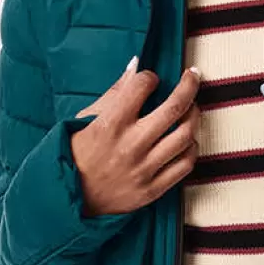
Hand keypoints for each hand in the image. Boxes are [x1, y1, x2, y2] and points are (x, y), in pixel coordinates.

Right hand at [70, 59, 201, 216]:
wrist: (70, 197)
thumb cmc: (76, 154)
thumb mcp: (85, 119)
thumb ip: (114, 93)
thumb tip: (136, 66)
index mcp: (110, 124)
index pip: (142, 86)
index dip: (149, 77)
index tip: (150, 79)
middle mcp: (131, 145)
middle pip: (174, 107)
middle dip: (189, 85)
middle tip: (193, 76)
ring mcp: (144, 169)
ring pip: (186, 136)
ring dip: (194, 116)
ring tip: (191, 109)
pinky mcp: (152, 190)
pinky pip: (185, 165)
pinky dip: (191, 148)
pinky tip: (186, 141)